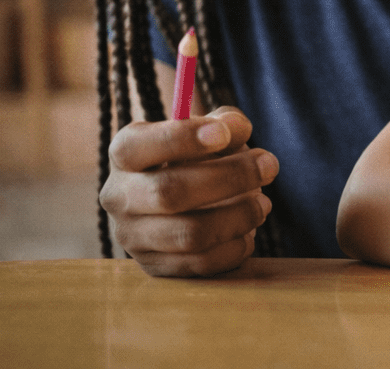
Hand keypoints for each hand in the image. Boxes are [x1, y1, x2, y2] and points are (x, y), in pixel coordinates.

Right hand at [99, 107, 278, 276]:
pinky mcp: (153, 266)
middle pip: (170, 192)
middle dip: (229, 178)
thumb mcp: (211, 130)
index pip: (135, 147)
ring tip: (263, 203)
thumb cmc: (200, 156)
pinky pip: (199, 264)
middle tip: (270, 165)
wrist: (186, 201)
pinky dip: (233, 248)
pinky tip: (248, 232)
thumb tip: (236, 129)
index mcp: (124, 154)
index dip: (180, 139)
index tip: (224, 134)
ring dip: (238, 216)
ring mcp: (132, 236)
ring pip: (189, 233)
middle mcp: (119, 196)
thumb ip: (225, 123)